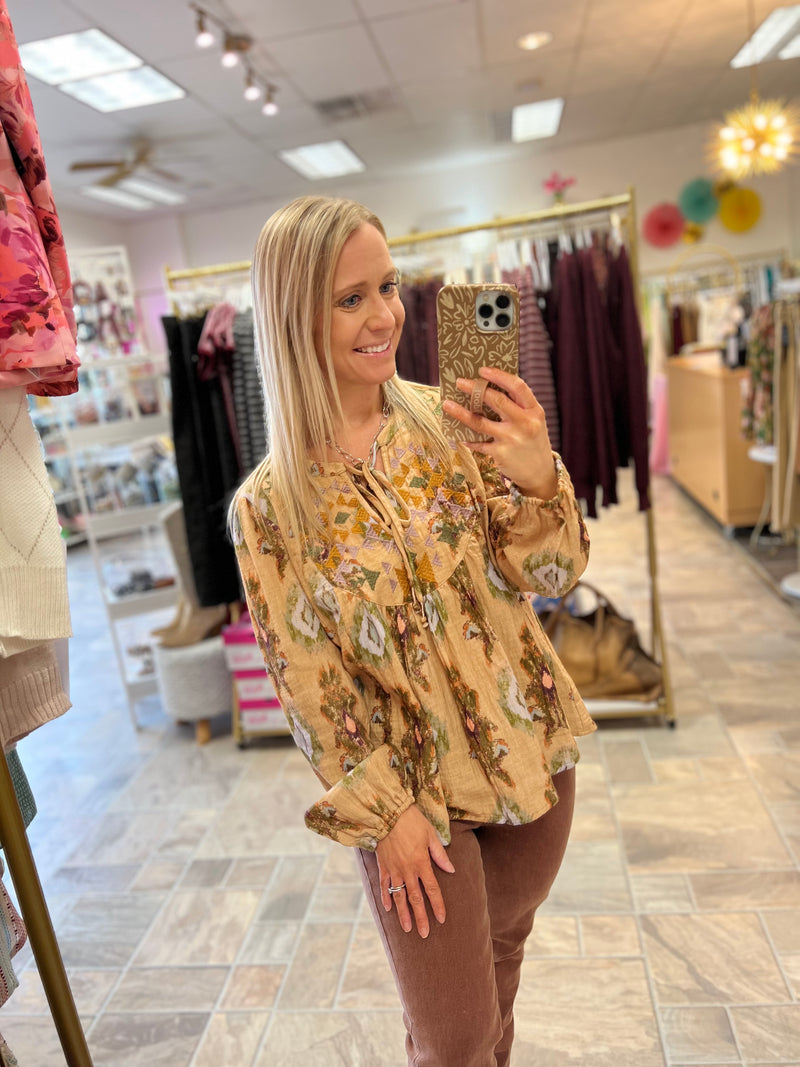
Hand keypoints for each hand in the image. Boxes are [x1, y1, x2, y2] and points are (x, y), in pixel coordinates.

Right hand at [375, 805, 454, 937]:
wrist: (387, 813)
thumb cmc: (412, 821)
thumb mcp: (430, 834)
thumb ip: (439, 854)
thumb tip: (451, 870)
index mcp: (421, 863)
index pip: (432, 889)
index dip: (437, 905)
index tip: (441, 919)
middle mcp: (407, 870)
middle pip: (415, 898)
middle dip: (420, 917)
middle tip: (423, 934)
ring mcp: (393, 870)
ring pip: (399, 896)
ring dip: (403, 914)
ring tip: (407, 928)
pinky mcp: (383, 866)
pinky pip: (383, 885)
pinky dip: (385, 897)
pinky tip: (388, 909)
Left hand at [442, 366, 556, 497]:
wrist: (540, 472)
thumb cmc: (533, 440)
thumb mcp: (534, 420)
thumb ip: (518, 405)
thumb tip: (489, 387)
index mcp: (534, 410)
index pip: (517, 386)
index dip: (499, 375)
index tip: (482, 370)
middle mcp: (524, 423)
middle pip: (496, 400)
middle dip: (475, 389)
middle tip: (460, 382)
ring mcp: (511, 439)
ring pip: (479, 422)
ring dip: (460, 412)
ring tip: (447, 404)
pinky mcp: (500, 454)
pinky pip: (478, 442)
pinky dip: (467, 438)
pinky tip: (459, 435)